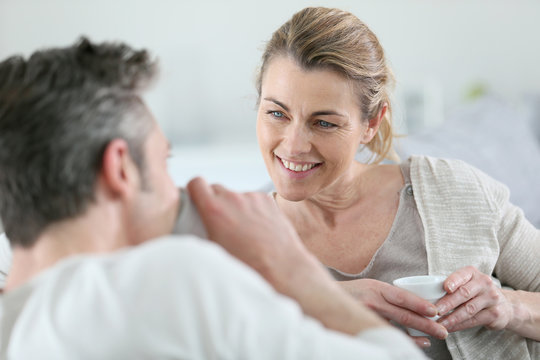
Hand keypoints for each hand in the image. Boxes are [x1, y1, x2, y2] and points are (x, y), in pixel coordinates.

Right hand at [186, 177, 310, 288]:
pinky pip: (252, 199)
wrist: (279, 268)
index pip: (196, 183)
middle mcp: (232, 198)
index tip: (197, 199)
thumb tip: (192, 227)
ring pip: (236, 196)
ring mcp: (251, 197)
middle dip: (216, 202)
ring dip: (236, 207)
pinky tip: (257, 227)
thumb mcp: (212, 251)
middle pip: (216, 189)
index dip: (195, 191)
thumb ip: (199, 232)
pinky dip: (252, 209)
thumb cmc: (246, 265)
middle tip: (221, 222)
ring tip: (243, 230)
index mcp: (214, 210)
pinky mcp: (266, 199)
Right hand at [340, 279, 447, 342]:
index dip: (419, 305)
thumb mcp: (369, 288)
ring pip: (396, 327)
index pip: (402, 296)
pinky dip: (400, 340)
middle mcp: (372, 300)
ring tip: (433, 338)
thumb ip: (385, 296)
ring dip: (417, 333)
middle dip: (426, 323)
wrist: (322, 297)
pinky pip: (384, 334)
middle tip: (443, 330)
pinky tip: (414, 342)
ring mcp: (366, 314)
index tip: (435, 311)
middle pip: (403, 314)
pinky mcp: (361, 324)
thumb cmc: (350, 294)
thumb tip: (410, 304)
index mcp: (376, 287)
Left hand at [435, 266, 512, 332]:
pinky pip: (474, 320)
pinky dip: (459, 325)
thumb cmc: (476, 293)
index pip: (462, 275)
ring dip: (452, 318)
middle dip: (448, 303)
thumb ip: (452, 286)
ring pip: (468, 309)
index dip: (453, 281)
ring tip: (439, 323)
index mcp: (473, 273)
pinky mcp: (495, 314)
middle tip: (435, 311)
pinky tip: (450, 328)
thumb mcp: (467, 284)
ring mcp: (491, 298)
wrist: (505, 305)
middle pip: (464, 293)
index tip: (445, 288)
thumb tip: (428, 295)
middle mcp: (484, 283)